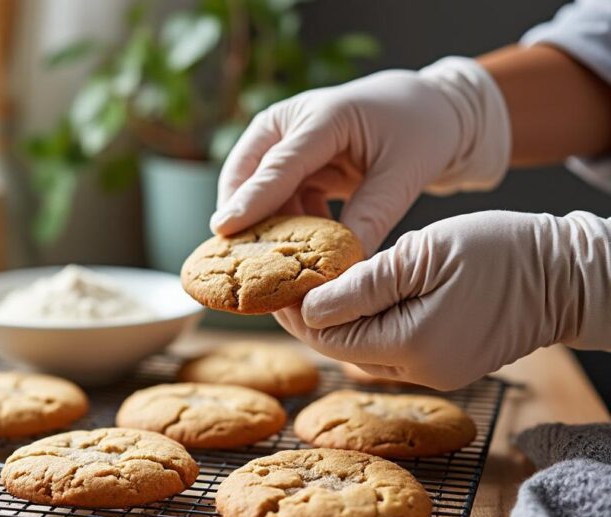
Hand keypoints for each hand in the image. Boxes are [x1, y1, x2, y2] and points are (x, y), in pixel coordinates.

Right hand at [213, 57, 509, 253]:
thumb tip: (342, 268)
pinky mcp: (287, 163)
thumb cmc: (419, 132)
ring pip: (254, 192)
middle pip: (248, 174)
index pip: (278, 163)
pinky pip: (272, 201)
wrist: (427, 111)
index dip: (251, 199)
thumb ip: (371, 216)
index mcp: (323, 115)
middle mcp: (292, 122)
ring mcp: (284, 141)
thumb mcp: (404, 173)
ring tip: (275, 267)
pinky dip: (281, 227)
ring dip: (264, 229)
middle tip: (237, 264)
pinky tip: (299, 252)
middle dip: (242, 218)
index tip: (224, 229)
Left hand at [275, 210, 610, 389]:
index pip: (329, 336)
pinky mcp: (445, 364)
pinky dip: (366, 325)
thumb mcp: (422, 255)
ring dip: (336, 321)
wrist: (568, 275)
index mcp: (410, 346)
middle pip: (340, 348)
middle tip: (284, 283)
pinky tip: (354, 297)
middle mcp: (418, 371)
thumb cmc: (502, 252)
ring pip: (362, 351)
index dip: (296, 310)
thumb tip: (309, 307)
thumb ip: (362, 285)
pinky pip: (389, 350)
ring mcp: (434, 372)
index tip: (275, 282)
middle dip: (310, 317)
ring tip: (312, 284)